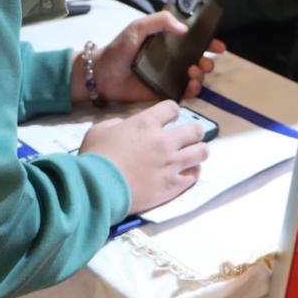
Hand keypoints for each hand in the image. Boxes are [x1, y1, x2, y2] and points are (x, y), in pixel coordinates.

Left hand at [71, 12, 225, 103]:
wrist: (102, 75)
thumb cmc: (118, 49)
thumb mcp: (137, 27)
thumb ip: (159, 21)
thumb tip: (184, 28)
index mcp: (167, 41)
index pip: (193, 40)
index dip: (209, 42)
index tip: (219, 47)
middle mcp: (171, 59)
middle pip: (199, 59)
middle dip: (208, 61)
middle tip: (204, 62)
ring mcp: (169, 76)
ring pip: (195, 76)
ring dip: (201, 75)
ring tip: (193, 72)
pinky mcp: (164, 92)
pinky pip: (184, 92)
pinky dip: (192, 90)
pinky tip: (190, 85)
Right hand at [80, 101, 208, 212]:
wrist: (97, 189)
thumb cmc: (95, 157)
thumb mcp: (99, 130)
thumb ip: (117, 124)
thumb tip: (126, 126)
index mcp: (146, 124)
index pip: (172, 108)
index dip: (171, 112)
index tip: (169, 118)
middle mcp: (164, 141)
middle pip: (195, 130)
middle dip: (194, 131)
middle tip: (187, 137)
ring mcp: (171, 164)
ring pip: (202, 152)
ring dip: (198, 151)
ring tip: (191, 155)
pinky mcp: (173, 185)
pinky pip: (194, 175)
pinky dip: (192, 172)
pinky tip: (185, 172)